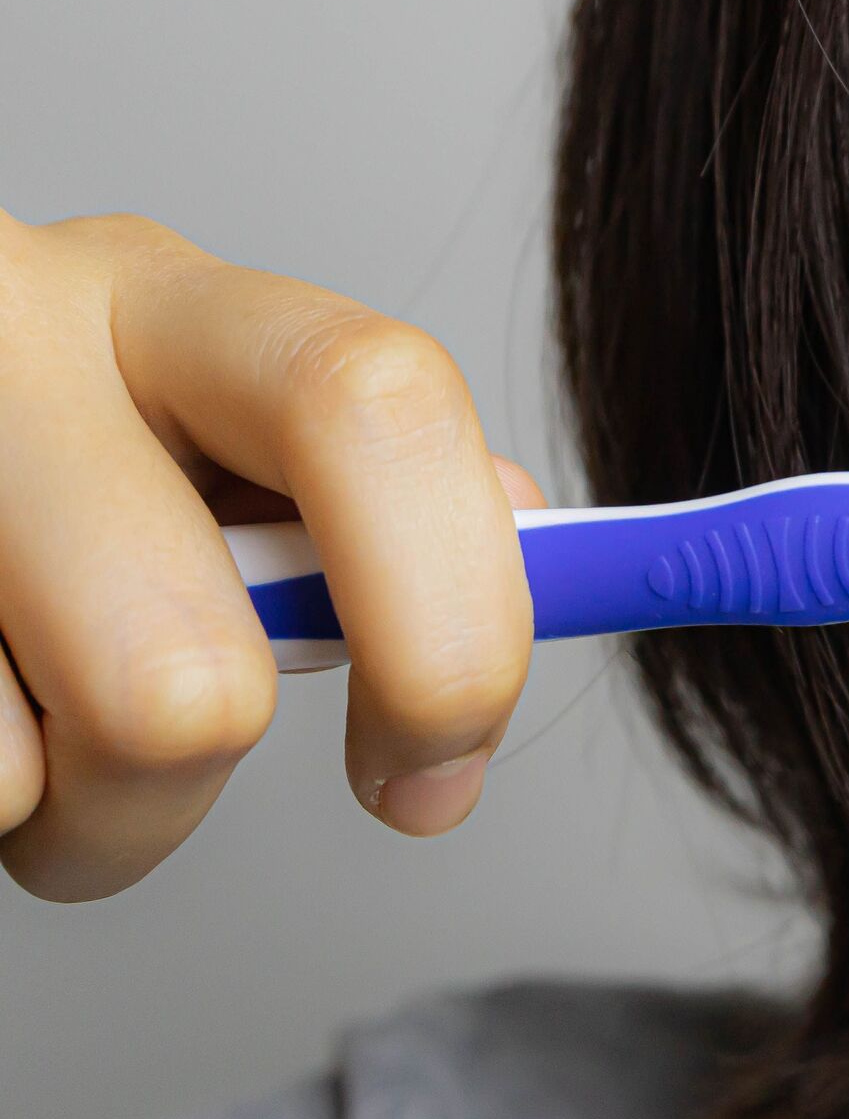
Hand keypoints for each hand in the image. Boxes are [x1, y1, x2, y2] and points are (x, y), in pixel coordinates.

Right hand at [0, 207, 542, 901]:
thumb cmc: (38, 469)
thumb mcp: (200, 425)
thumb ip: (363, 483)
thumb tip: (528, 532)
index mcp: (169, 302)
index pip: (378, 411)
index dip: (451, 628)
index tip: (433, 776)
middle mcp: (19, 332)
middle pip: (187, 673)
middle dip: (187, 783)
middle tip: (153, 785)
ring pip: (40, 763)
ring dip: (61, 816)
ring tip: (23, 731)